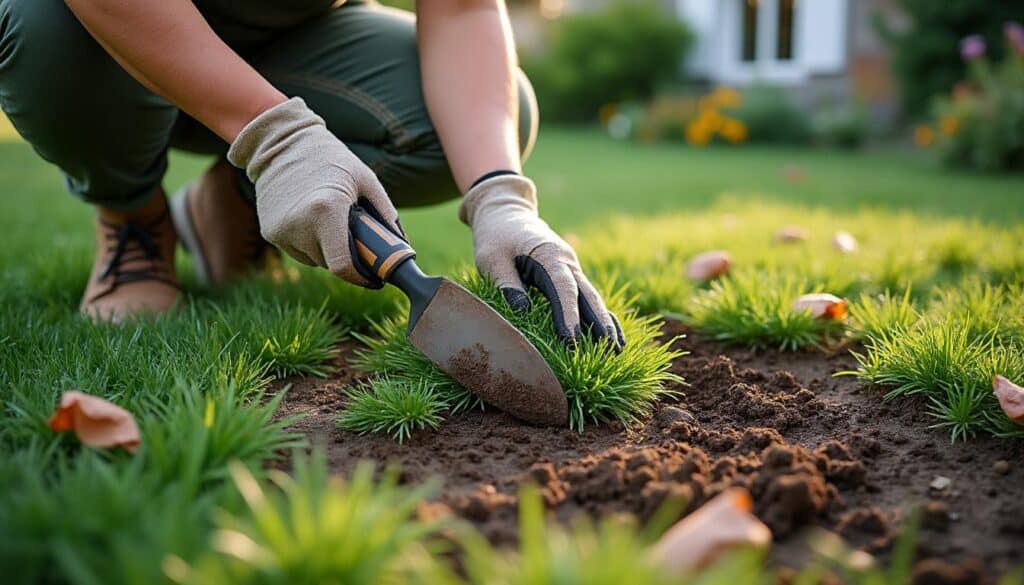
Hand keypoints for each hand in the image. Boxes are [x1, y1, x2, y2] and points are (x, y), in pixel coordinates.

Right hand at [228, 97, 403, 287]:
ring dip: (327, 251)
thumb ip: (386, 214)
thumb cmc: (330, 158)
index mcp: (326, 210)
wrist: (281, 143)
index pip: (343, 267)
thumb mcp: (366, 179)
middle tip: (357, 241)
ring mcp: (281, 231)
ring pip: (314, 260)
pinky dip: (309, 243)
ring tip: (332, 222)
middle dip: (348, 258)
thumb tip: (402, 245)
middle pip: (330, 264)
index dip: (361, 277)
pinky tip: (312, 220)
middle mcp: (300, 225)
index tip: (374, 277)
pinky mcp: (270, 232)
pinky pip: (297, 251)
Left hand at [460, 175, 624, 349]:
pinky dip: (600, 315)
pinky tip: (612, 335)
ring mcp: (571, 267)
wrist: (505, 213)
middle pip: (587, 294)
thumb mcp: (491, 258)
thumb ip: (506, 284)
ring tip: (618, 349)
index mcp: (549, 254)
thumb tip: (522, 312)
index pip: (563, 288)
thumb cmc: (496, 236)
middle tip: (609, 349)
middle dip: (599, 322)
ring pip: (592, 297)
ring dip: (604, 322)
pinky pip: (587, 297)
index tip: (572, 340)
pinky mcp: (569, 275)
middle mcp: (566, 261)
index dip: (569, 314)